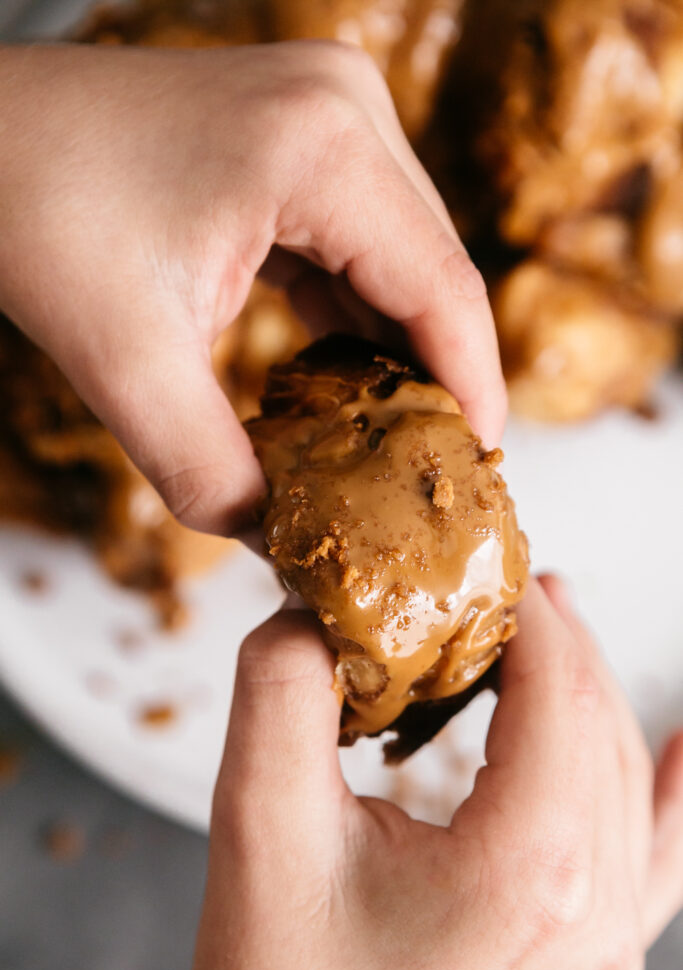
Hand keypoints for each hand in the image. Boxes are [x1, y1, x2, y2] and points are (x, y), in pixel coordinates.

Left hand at [0, 42, 504, 533]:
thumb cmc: (30, 201)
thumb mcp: (124, 362)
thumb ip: (210, 473)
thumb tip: (278, 540)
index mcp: (321, 149)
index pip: (444, 290)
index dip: (473, 389)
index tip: (478, 466)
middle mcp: (342, 111)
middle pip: (433, 272)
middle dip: (435, 377)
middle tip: (432, 472)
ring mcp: (324, 114)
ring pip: (400, 259)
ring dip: (397, 350)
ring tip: (390, 439)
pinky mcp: (300, 138)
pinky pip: (358, 242)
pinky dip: (355, 314)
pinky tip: (344, 379)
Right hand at [185, 576, 682, 969]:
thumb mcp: (259, 825)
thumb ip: (282, 691)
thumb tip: (313, 610)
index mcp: (527, 871)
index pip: (559, 689)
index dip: (522, 610)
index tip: (480, 560)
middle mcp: (591, 914)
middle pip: (598, 722)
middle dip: (553, 638)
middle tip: (502, 581)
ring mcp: (605, 949)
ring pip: (624, 774)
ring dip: (586, 689)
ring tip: (547, 627)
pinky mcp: (591, 965)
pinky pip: (660, 858)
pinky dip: (670, 787)